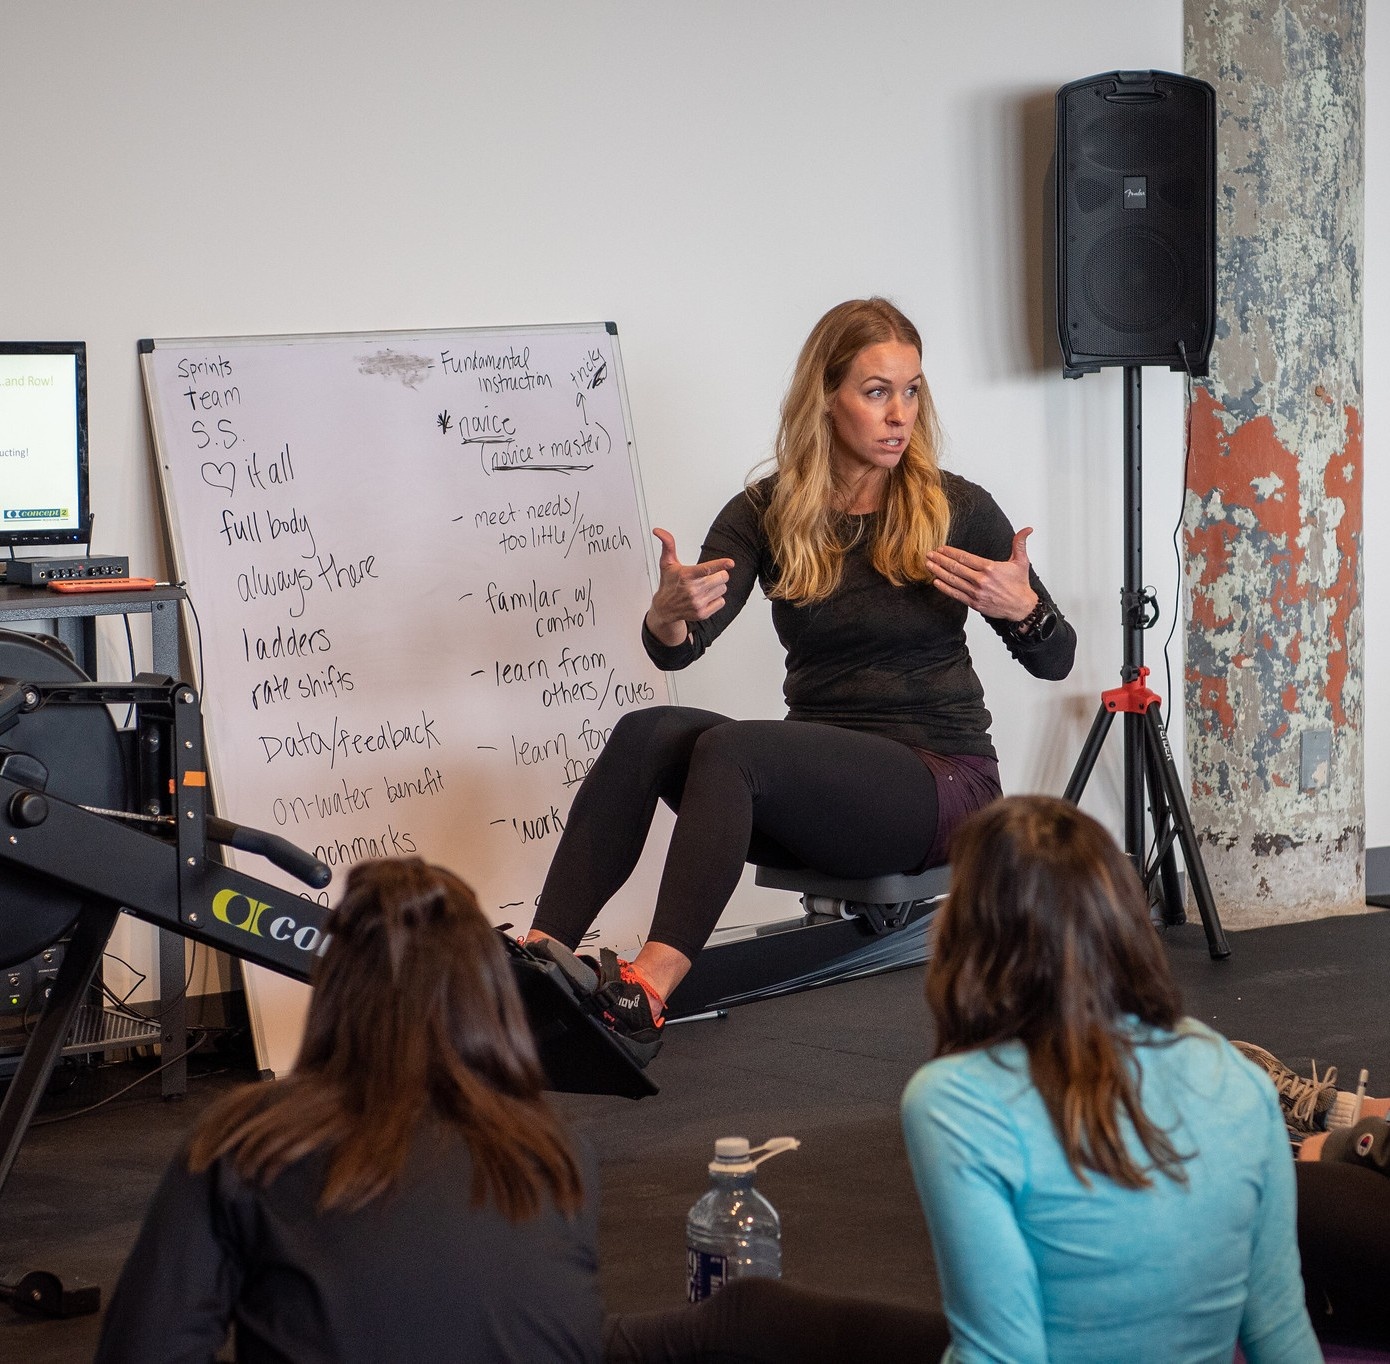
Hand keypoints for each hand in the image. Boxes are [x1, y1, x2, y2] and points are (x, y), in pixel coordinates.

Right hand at [646, 528, 734, 646]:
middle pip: (721, 578)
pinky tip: (705, 597)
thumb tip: (659, 531)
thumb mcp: (667, 563)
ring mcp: (697, 603)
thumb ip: (668, 545)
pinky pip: (721, 602)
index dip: (720, 564)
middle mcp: (692, 590)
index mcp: (686, 576)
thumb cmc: (668, 583)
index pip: (706, 569)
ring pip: (723, 589)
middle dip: (718, 574)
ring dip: (716, 587)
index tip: (730, 563)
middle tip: (707, 576)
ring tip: (704, 587)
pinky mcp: (702, 613)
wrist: (664, 609)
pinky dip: (716, 599)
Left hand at [927, 527, 1037, 621]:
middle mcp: (981, 580)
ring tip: (928, 565)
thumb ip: (1020, 544)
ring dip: (938, 572)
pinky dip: (945, 588)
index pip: (965, 557)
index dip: (951, 552)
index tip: (941, 549)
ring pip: (953, 580)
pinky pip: (956, 594)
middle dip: (940, 560)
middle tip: (929, 554)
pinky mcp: (974, 603)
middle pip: (956, 568)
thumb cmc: (1020, 584)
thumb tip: (1027, 529)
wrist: (1021, 607)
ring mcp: (976, 592)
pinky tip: (936, 581)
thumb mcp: (1021, 561)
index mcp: (990, 568)